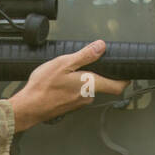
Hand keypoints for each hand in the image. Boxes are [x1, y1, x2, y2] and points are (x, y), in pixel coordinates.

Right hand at [8, 40, 129, 130]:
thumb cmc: (43, 87)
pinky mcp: (68, 107)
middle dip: (95, 74)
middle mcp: (87, 97)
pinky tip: (58, 83)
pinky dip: (71, 88)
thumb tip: (101, 46)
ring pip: (86, 90)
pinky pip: (75, 95)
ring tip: (65, 73)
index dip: (125, 79)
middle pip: (100, 85)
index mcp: (90, 85)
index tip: (126, 72)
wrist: (28, 107)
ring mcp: (78, 104)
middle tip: (86, 64)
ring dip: (80, 81)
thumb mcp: (64, 63)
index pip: (117, 86)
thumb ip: (85, 55)